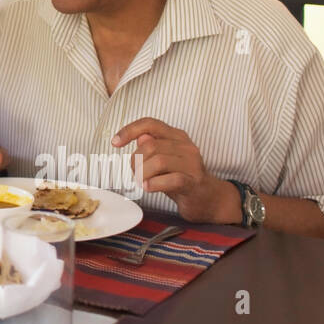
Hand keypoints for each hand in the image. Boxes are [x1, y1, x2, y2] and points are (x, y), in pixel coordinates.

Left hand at [111, 117, 237, 222]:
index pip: (150, 124)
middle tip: (135, 174)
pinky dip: (155, 184)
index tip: (115, 142)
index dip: (129, 130)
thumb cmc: (180, 178)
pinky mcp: (194, 182)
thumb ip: (151, 147)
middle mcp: (186, 146)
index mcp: (176, 136)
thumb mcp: (162, 160)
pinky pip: (171, 179)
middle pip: (150, 146)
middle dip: (135, 162)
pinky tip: (148, 187)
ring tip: (143, 182)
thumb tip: (140, 137)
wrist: (208, 199)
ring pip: (158, 161)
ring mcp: (192, 163)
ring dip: (143, 174)